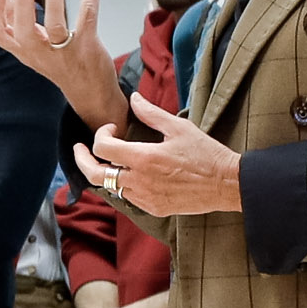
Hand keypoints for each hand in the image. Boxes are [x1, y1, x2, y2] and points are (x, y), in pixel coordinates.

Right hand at [0, 0, 124, 129]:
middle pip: (24, 31)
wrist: (90, 93)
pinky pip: (87, 17)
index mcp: (23, 51)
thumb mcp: (32, 48)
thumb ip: (17, 24)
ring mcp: (64, 52)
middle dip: (23, 4)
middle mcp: (40, 53)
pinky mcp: (87, 46)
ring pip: (55, 24)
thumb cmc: (59, 64)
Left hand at [90, 94, 241, 215]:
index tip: (111, 129)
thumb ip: (151, 113)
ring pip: (110, 187)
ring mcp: (145, 198)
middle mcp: (140, 181)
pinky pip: (127, 198)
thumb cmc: (206, 153)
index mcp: (144, 158)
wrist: (226, 184)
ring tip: (108, 161)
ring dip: (105, 173)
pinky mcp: (153, 209)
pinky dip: (122, 185)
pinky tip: (129, 175)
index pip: (103, 148)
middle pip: (95, 174)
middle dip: (82, 160)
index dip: (100, 135)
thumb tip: (133, 99)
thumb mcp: (179, 127)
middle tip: (80, 149)